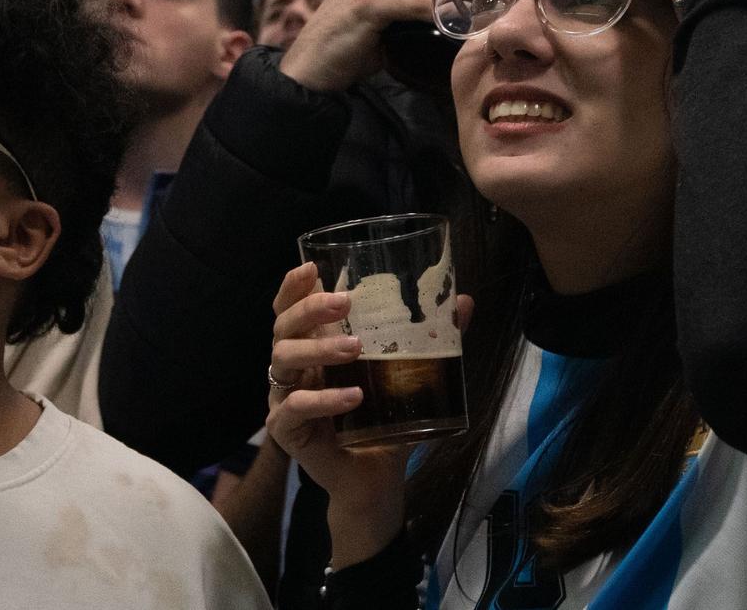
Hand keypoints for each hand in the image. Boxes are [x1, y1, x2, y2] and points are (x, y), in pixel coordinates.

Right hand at [265, 264, 473, 559]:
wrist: (375, 479)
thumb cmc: (383, 420)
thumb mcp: (408, 375)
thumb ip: (432, 339)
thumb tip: (464, 301)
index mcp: (313, 348)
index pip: (290, 309)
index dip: (293, 287)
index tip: (311, 266)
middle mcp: (293, 369)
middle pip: (282, 327)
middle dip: (309, 308)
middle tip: (343, 301)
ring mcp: (284, 399)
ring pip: (283, 361)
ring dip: (318, 350)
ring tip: (355, 349)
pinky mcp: (286, 431)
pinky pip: (295, 408)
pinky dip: (324, 400)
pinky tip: (354, 398)